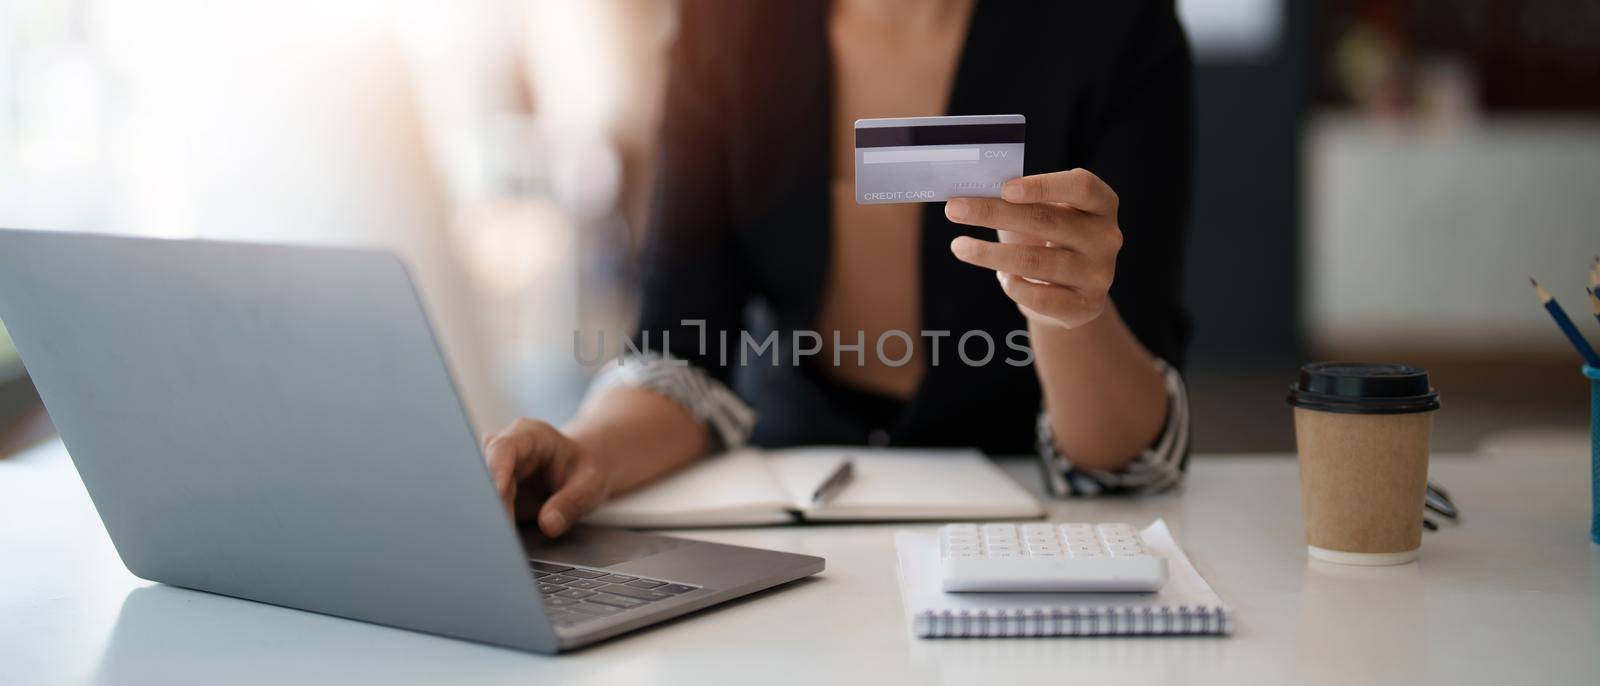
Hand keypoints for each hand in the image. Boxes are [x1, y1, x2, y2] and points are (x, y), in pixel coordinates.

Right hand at [482, 418, 610, 536]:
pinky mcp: (492, 492)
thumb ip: (571, 502)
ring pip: (481, 494)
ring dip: (488, 516)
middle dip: (490, 501)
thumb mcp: (589, 486)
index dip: (497, 469)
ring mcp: (495, 470)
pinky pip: (486, 508)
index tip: (497, 492)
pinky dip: (491, 524)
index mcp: (530, 435)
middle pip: (485, 473)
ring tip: (501, 540)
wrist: (580, 474)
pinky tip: (499, 541)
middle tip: (500, 531)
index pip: (504, 447)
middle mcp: (506, 449)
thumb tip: (548, 524)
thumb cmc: (584, 472)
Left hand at [944, 168, 1121, 329]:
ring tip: (960, 246)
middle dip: (992, 213)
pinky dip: (1013, 285)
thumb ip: (1019, 200)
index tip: (1004, 188)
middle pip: (1046, 221)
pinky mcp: (1086, 306)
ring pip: (1035, 262)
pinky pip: (1039, 296)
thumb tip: (969, 194)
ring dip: (988, 254)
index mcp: (1102, 204)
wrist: (1069, 292)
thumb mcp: (1041, 214)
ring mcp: (1099, 273)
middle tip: (953, 210)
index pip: (1081, 187)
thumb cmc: (1047, 240)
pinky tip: (1001, 277)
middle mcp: (1107, 237)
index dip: (1043, 186)